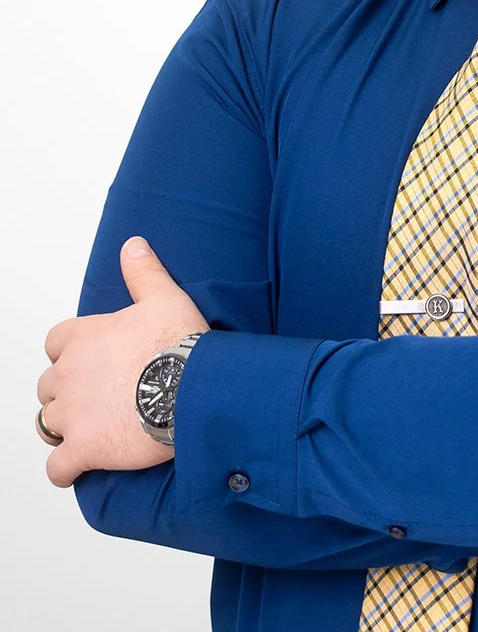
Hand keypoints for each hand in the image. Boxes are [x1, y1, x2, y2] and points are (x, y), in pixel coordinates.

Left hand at [36, 238, 207, 487]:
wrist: (193, 387)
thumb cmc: (180, 342)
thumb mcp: (165, 296)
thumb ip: (144, 271)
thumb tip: (133, 245)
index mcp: (83, 337)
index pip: (55, 342)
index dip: (70, 351)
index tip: (90, 359)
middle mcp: (68, 374)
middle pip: (47, 386)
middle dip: (66, 391)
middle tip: (96, 396)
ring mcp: (72, 414)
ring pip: (48, 425)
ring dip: (64, 428)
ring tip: (89, 429)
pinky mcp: (83, 449)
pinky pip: (57, 468)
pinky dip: (66, 470)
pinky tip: (80, 467)